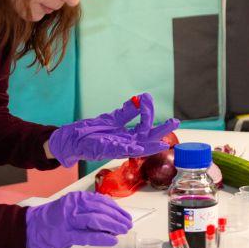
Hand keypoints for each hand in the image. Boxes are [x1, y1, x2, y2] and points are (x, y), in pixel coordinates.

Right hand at [25, 192, 131, 247]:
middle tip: (127, 224)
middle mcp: (73, 206)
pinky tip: (112, 240)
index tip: (124, 215)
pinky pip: (88, 235)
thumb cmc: (51, 220)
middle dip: (117, 217)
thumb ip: (86, 209)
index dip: (115, 208)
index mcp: (75, 198)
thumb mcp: (69, 208)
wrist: (30, 228)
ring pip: (96, 220)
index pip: (101, 200)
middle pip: (101, 209)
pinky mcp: (66, 234)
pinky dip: (102, 237)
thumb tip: (107, 216)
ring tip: (122, 231)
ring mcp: (69, 220)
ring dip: (113, 226)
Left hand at [47, 93, 178, 165]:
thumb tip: (140, 99)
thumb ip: (127, 112)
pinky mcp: (105, 150)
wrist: (73, 139)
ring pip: (138, 148)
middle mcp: (126, 143)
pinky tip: (138, 148)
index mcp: (129, 136)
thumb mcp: (113, 119)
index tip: (148, 96)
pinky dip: (129, 150)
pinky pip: (119, 151)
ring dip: (150, 146)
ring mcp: (117, 148)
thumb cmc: (93, 131)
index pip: (145, 125)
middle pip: (148, 138)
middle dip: (161, 131)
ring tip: (163, 143)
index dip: (148, 111)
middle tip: (175, 122)